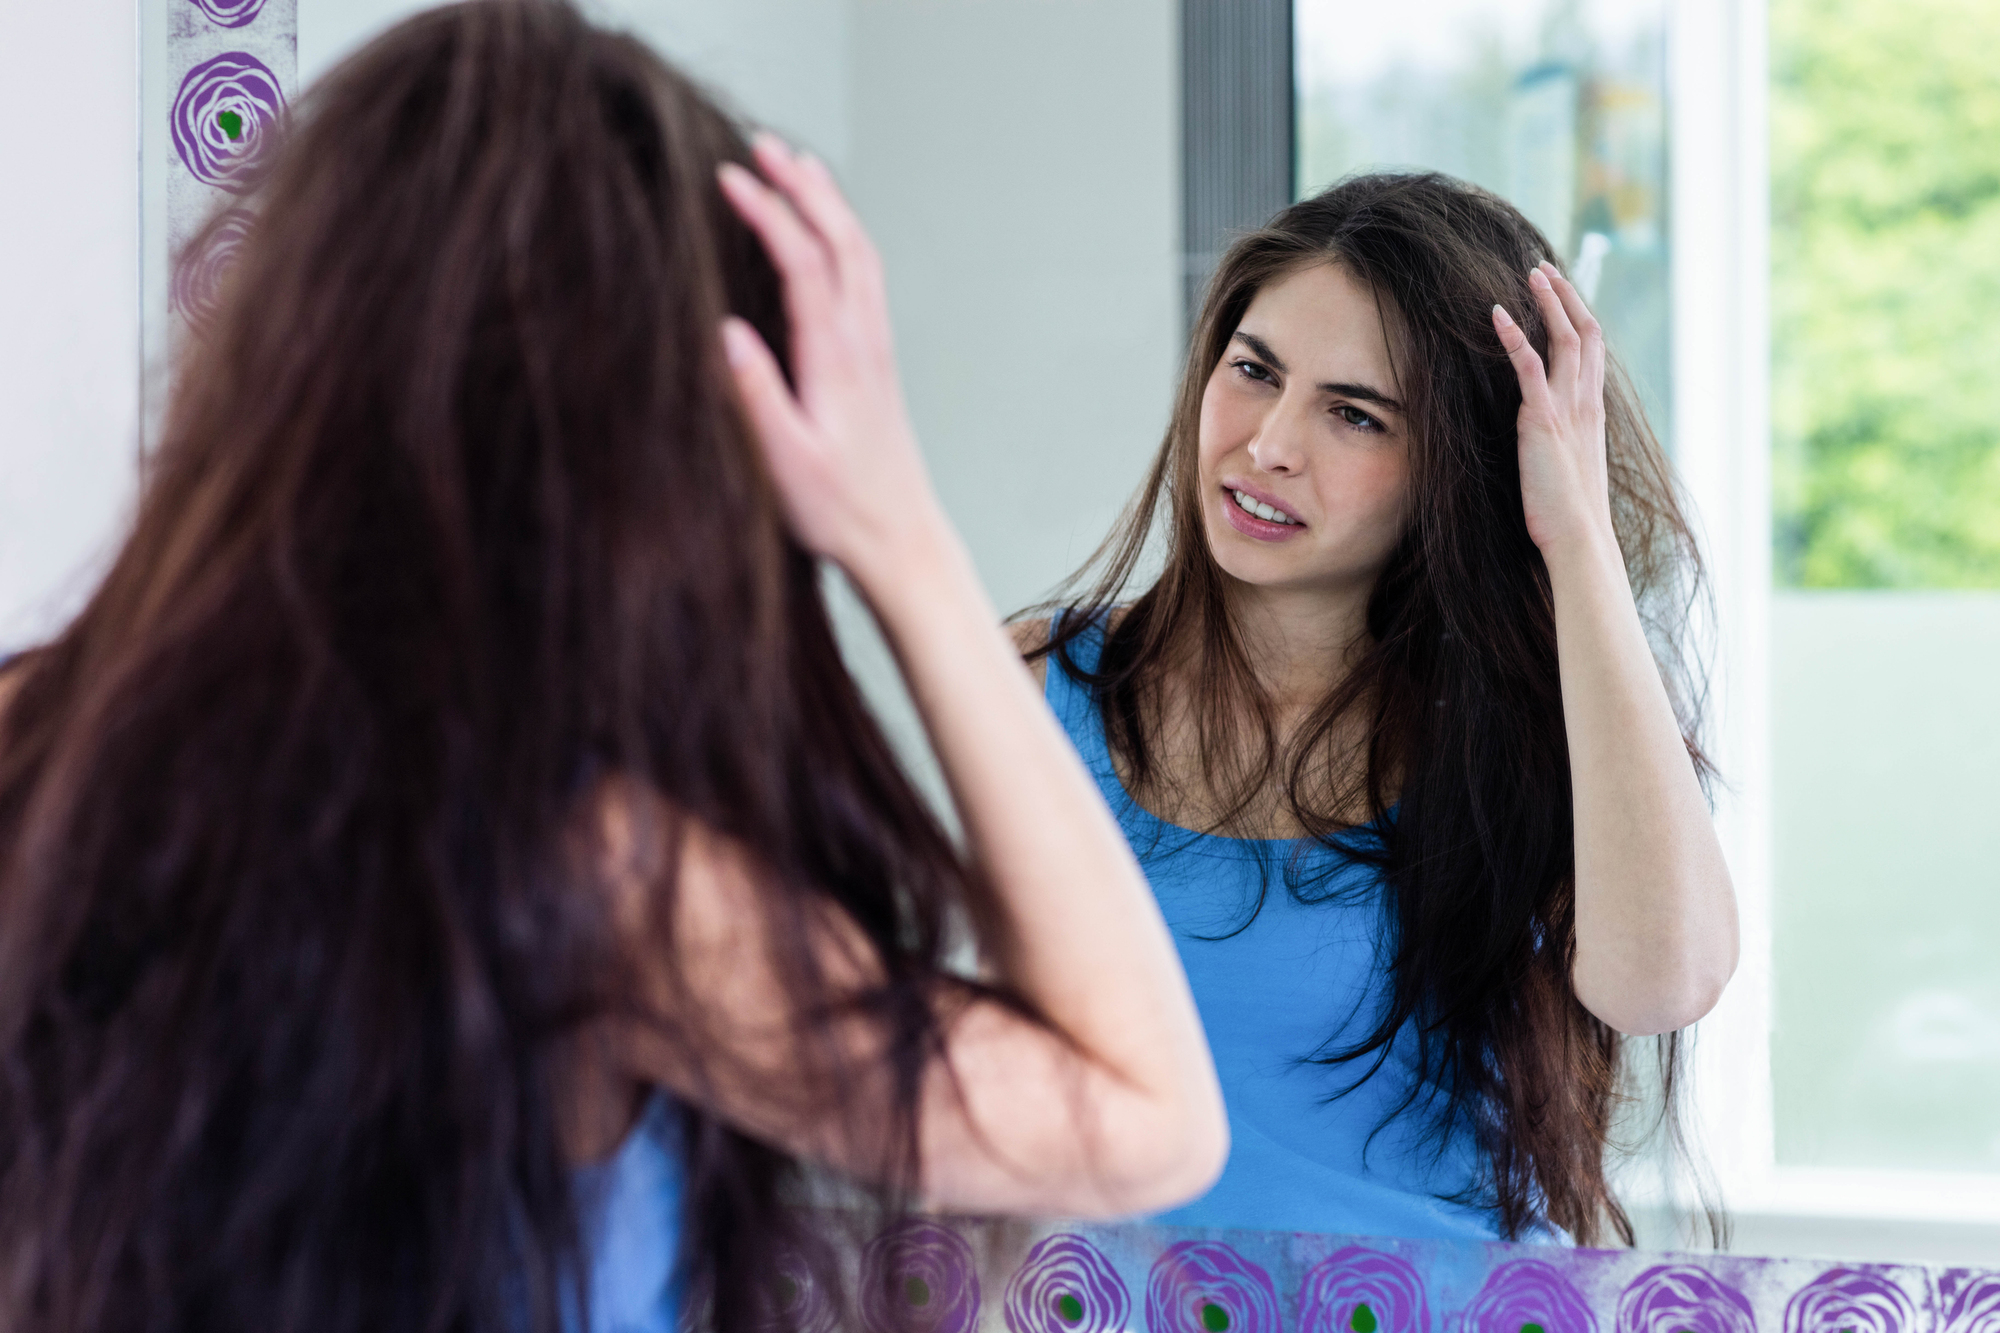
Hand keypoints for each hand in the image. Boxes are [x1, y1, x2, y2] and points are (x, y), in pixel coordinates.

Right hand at [716, 135, 946, 580]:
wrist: (899, 538)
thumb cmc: (838, 510)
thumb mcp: (784, 461)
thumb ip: (756, 395)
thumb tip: (726, 332)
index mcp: (836, 358)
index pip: (803, 262)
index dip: (768, 212)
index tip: (729, 177)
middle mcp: (863, 342)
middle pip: (840, 240)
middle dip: (803, 186)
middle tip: (763, 145)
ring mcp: (876, 348)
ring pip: (859, 254)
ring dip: (829, 204)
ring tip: (797, 165)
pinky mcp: (878, 361)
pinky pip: (866, 278)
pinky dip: (845, 237)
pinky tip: (829, 232)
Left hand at [1493, 262, 1613, 557]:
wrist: (1581, 540)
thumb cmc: (1570, 517)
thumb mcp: (1568, 471)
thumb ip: (1561, 445)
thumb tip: (1546, 439)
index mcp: (1593, 414)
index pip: (1592, 352)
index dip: (1578, 318)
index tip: (1561, 295)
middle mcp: (1586, 404)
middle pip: (1585, 333)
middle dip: (1565, 297)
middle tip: (1543, 269)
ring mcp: (1568, 409)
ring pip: (1564, 339)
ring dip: (1547, 302)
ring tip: (1529, 273)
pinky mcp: (1544, 420)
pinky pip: (1530, 366)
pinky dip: (1514, 336)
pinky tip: (1497, 314)